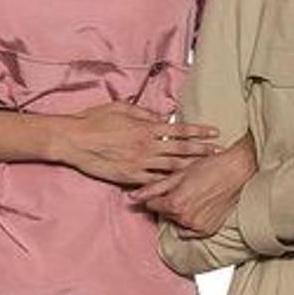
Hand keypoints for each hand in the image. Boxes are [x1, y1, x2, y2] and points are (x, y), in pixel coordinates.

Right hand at [61, 102, 218, 185]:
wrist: (74, 139)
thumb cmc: (94, 120)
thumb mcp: (121, 108)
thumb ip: (143, 113)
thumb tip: (160, 117)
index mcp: (145, 127)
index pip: (179, 129)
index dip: (199, 131)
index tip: (214, 132)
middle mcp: (146, 146)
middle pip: (181, 150)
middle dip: (202, 151)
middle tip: (219, 153)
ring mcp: (139, 163)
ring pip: (171, 167)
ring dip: (190, 168)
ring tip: (205, 170)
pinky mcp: (129, 176)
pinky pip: (153, 181)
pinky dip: (167, 183)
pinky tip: (179, 186)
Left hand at [130, 134, 256, 234]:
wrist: (237, 170)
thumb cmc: (209, 167)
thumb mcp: (178, 174)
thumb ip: (153, 188)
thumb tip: (132, 197)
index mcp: (174, 203)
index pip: (152, 205)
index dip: (157, 195)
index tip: (166, 188)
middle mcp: (184, 219)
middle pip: (165, 213)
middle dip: (170, 202)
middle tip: (184, 189)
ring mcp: (197, 226)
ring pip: (178, 221)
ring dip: (180, 212)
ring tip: (194, 196)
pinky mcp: (207, 230)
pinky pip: (190, 231)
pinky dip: (191, 221)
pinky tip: (200, 207)